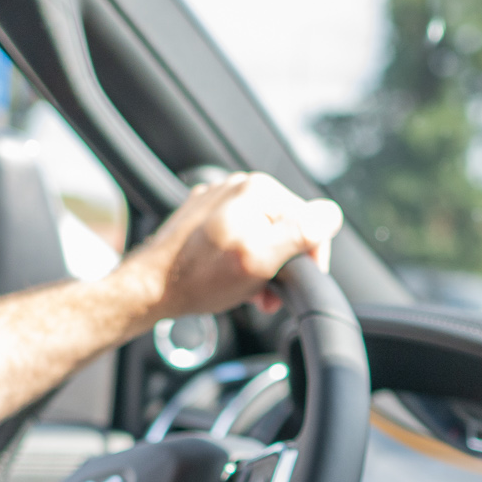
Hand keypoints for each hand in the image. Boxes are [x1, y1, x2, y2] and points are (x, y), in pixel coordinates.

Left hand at [117, 172, 342, 318]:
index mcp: (259, 189)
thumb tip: (331, 215)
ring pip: (262, 235)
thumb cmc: (201, 278)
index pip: (311, 222)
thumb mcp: (261, 260)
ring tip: (247, 291)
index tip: (291, 286)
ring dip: (262, 267)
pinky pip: (238, 236)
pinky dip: (241, 260)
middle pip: (286, 229)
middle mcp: (239, 186)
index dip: (309, 259)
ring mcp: (219, 199)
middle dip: (283, 265)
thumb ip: (301, 234)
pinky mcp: (204, 216)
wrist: (150, 289)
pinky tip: (230, 279)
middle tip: (266, 295)